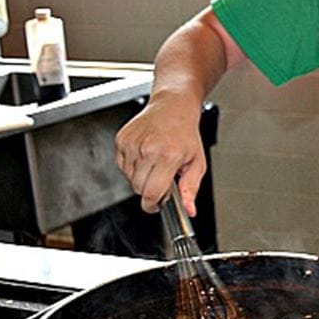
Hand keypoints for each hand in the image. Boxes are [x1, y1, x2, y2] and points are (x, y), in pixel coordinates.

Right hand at [114, 91, 204, 213]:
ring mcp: (132, 144)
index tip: (156, 206)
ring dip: (141, 177)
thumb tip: (189, 210)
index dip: (153, 205)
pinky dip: (132, 167)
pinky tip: (145, 155)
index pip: (152, 193)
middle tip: (162, 178)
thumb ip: (191, 189)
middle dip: (150, 190)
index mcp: (168, 155)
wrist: (172, 108)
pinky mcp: (121, 140)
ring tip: (156, 163)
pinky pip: (122, 166)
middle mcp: (148, 149)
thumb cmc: (186, 134)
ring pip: (130, 178)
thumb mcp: (197, 163)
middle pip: (139, 189)